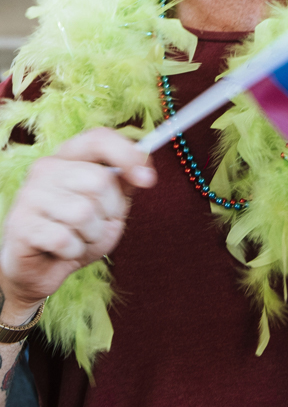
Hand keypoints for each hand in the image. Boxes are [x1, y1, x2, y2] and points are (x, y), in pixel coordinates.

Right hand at [0, 128, 154, 319]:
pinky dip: (74, 250)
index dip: (128, 155)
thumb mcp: (111, 205)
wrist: (44, 267)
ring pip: (83, 213)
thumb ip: (126, 183)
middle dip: (110, 210)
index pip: (99, 139)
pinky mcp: (20, 224)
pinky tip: (62, 250)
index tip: (148, 179)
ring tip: (78, 236)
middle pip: (98, 180)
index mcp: (68, 156)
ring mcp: (29, 195)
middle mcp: (45, 169)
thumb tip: (145, 171)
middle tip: (97, 222)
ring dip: (92, 234)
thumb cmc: (80, 231)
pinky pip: (65, 239)